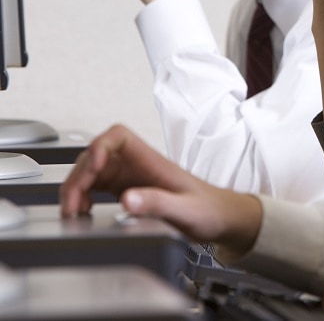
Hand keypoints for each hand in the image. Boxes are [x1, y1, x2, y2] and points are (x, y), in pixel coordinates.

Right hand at [60, 125, 261, 257]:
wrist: (221, 218)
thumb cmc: (209, 210)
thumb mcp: (186, 211)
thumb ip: (158, 204)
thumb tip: (128, 199)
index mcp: (153, 162)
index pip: (120, 136)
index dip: (100, 146)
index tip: (93, 167)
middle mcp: (139, 165)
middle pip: (96, 156)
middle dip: (79, 176)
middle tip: (73, 204)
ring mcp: (132, 177)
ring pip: (92, 172)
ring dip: (77, 188)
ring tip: (72, 211)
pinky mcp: (128, 191)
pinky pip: (96, 187)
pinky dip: (83, 197)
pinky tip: (82, 212)